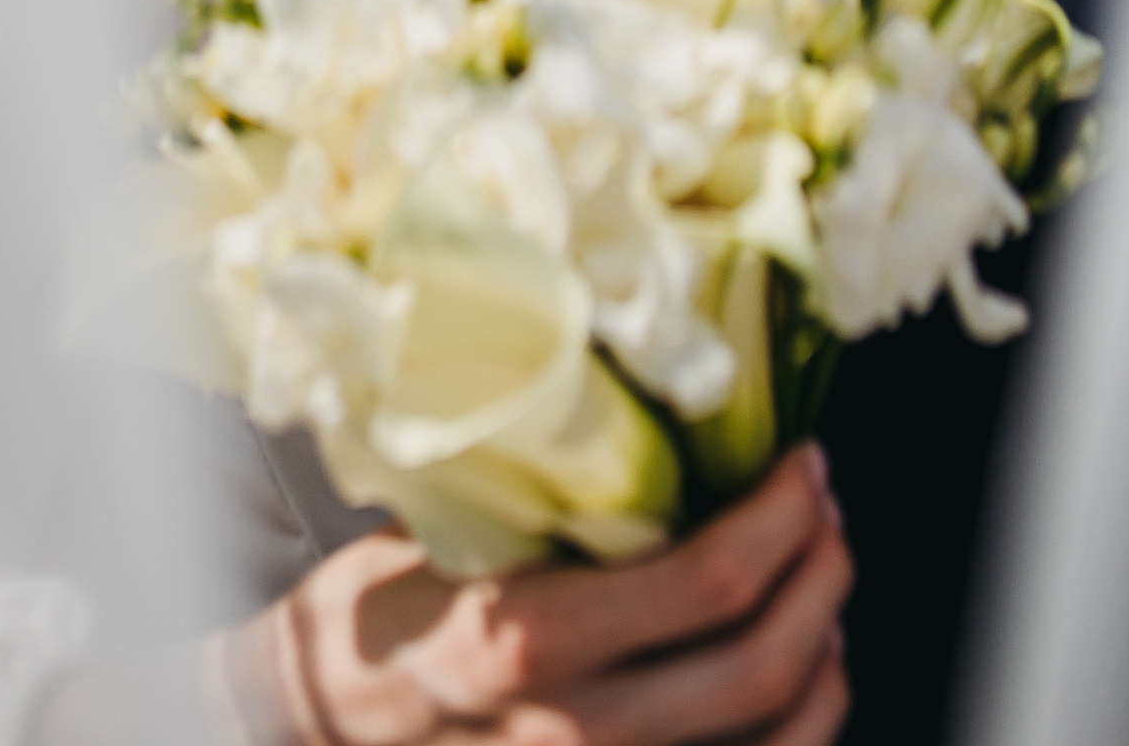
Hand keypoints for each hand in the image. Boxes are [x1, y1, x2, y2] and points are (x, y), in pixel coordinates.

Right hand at [221, 446, 849, 745]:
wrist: (303, 735)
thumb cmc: (365, 628)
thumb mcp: (437, 542)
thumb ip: (536, 503)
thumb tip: (638, 416)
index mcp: (532, 639)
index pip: (712, 579)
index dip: (784, 513)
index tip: (801, 463)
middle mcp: (580, 729)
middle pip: (765, 664)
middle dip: (823, 573)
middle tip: (825, 511)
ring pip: (776, 741)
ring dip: (825, 657)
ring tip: (824, 590)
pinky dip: (794, 734)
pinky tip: (798, 684)